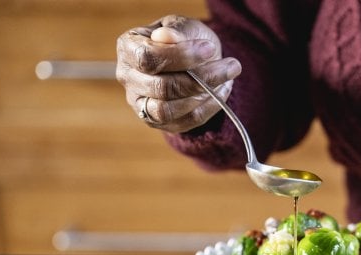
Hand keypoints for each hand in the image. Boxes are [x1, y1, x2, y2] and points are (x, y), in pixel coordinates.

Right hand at [116, 15, 241, 132]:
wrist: (195, 59)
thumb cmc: (186, 39)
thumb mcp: (186, 27)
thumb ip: (178, 31)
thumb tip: (166, 37)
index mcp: (128, 48)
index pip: (147, 58)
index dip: (180, 56)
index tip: (209, 49)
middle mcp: (128, 78)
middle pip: (161, 87)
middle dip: (201, 78)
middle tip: (231, 66)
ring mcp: (140, 103)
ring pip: (168, 110)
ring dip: (204, 96)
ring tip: (227, 79)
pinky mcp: (158, 121)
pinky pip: (184, 122)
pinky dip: (208, 108)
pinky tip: (222, 92)